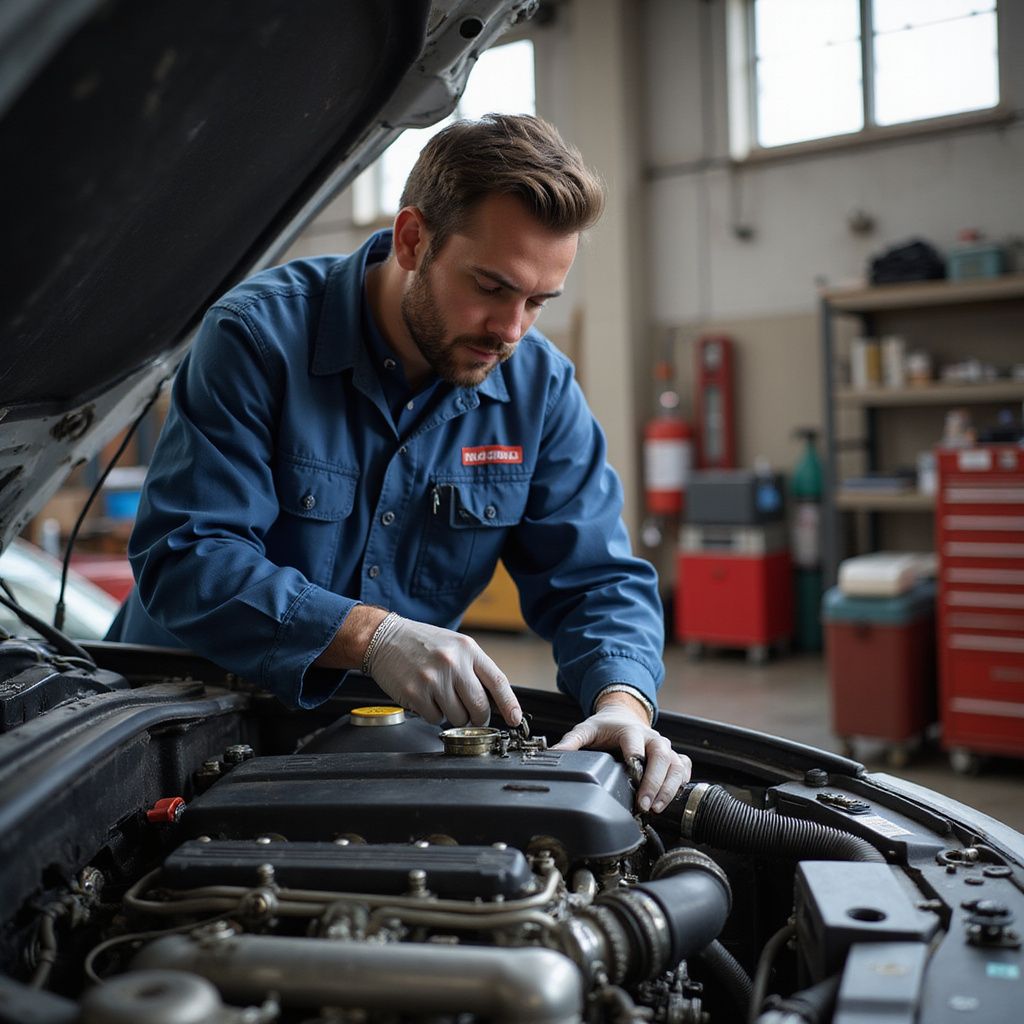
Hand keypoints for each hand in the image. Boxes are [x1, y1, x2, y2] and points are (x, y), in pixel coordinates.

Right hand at [364, 614, 521, 727]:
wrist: (384, 638)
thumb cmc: (422, 643)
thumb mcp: (455, 646)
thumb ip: (474, 669)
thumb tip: (494, 701)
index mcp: (468, 649)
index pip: (498, 681)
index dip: (509, 704)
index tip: (514, 719)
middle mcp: (453, 663)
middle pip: (479, 706)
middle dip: (478, 717)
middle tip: (471, 714)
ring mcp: (434, 679)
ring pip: (458, 717)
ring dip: (453, 715)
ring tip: (441, 697)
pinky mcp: (416, 693)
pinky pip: (435, 719)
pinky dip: (433, 714)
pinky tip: (426, 698)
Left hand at [551, 696, 690, 813]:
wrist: (623, 714)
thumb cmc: (605, 726)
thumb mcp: (586, 730)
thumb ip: (571, 742)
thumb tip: (553, 754)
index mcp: (630, 730)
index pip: (637, 745)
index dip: (637, 761)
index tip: (633, 780)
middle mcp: (651, 738)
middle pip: (662, 757)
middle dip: (656, 782)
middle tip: (646, 804)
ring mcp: (664, 747)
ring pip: (677, 764)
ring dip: (670, 787)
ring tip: (657, 807)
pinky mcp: (672, 756)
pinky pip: (684, 767)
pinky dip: (682, 781)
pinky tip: (673, 797)